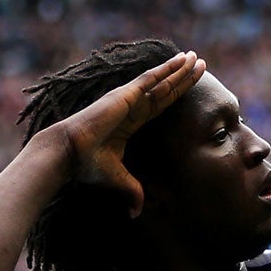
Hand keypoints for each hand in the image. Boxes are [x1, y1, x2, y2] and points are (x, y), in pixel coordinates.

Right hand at [49, 52, 206, 216]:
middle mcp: (131, 106)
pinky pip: (151, 79)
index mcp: (131, 122)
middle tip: (201, 62)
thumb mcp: (117, 179)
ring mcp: (129, 98)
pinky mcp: (125, 95)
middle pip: (165, 90)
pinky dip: (167, 69)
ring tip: (197, 57)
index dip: (175, 94)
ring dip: (180, 69)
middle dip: (183, 77)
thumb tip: (136, 213)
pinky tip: (181, 59)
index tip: (188, 84)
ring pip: (162, 81)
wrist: (69, 154)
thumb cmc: (87, 165)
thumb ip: (132, 191)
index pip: (160, 105)